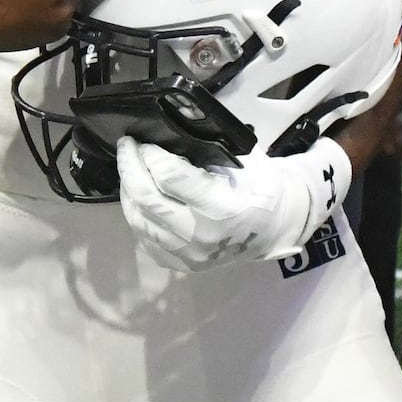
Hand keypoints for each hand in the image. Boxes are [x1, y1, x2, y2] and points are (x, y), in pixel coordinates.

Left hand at [113, 136, 349, 270]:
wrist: (275, 228)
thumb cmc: (261, 188)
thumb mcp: (244, 161)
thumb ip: (206, 151)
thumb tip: (166, 137)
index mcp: (222, 207)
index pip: (170, 177)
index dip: (150, 155)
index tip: (144, 141)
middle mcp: (201, 235)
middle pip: (146, 199)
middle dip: (129, 167)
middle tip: (126, 147)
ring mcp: (189, 254)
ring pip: (139, 219)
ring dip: (129, 190)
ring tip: (131, 169)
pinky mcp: (181, 264)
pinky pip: (144, 238)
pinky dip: (136, 214)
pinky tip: (139, 198)